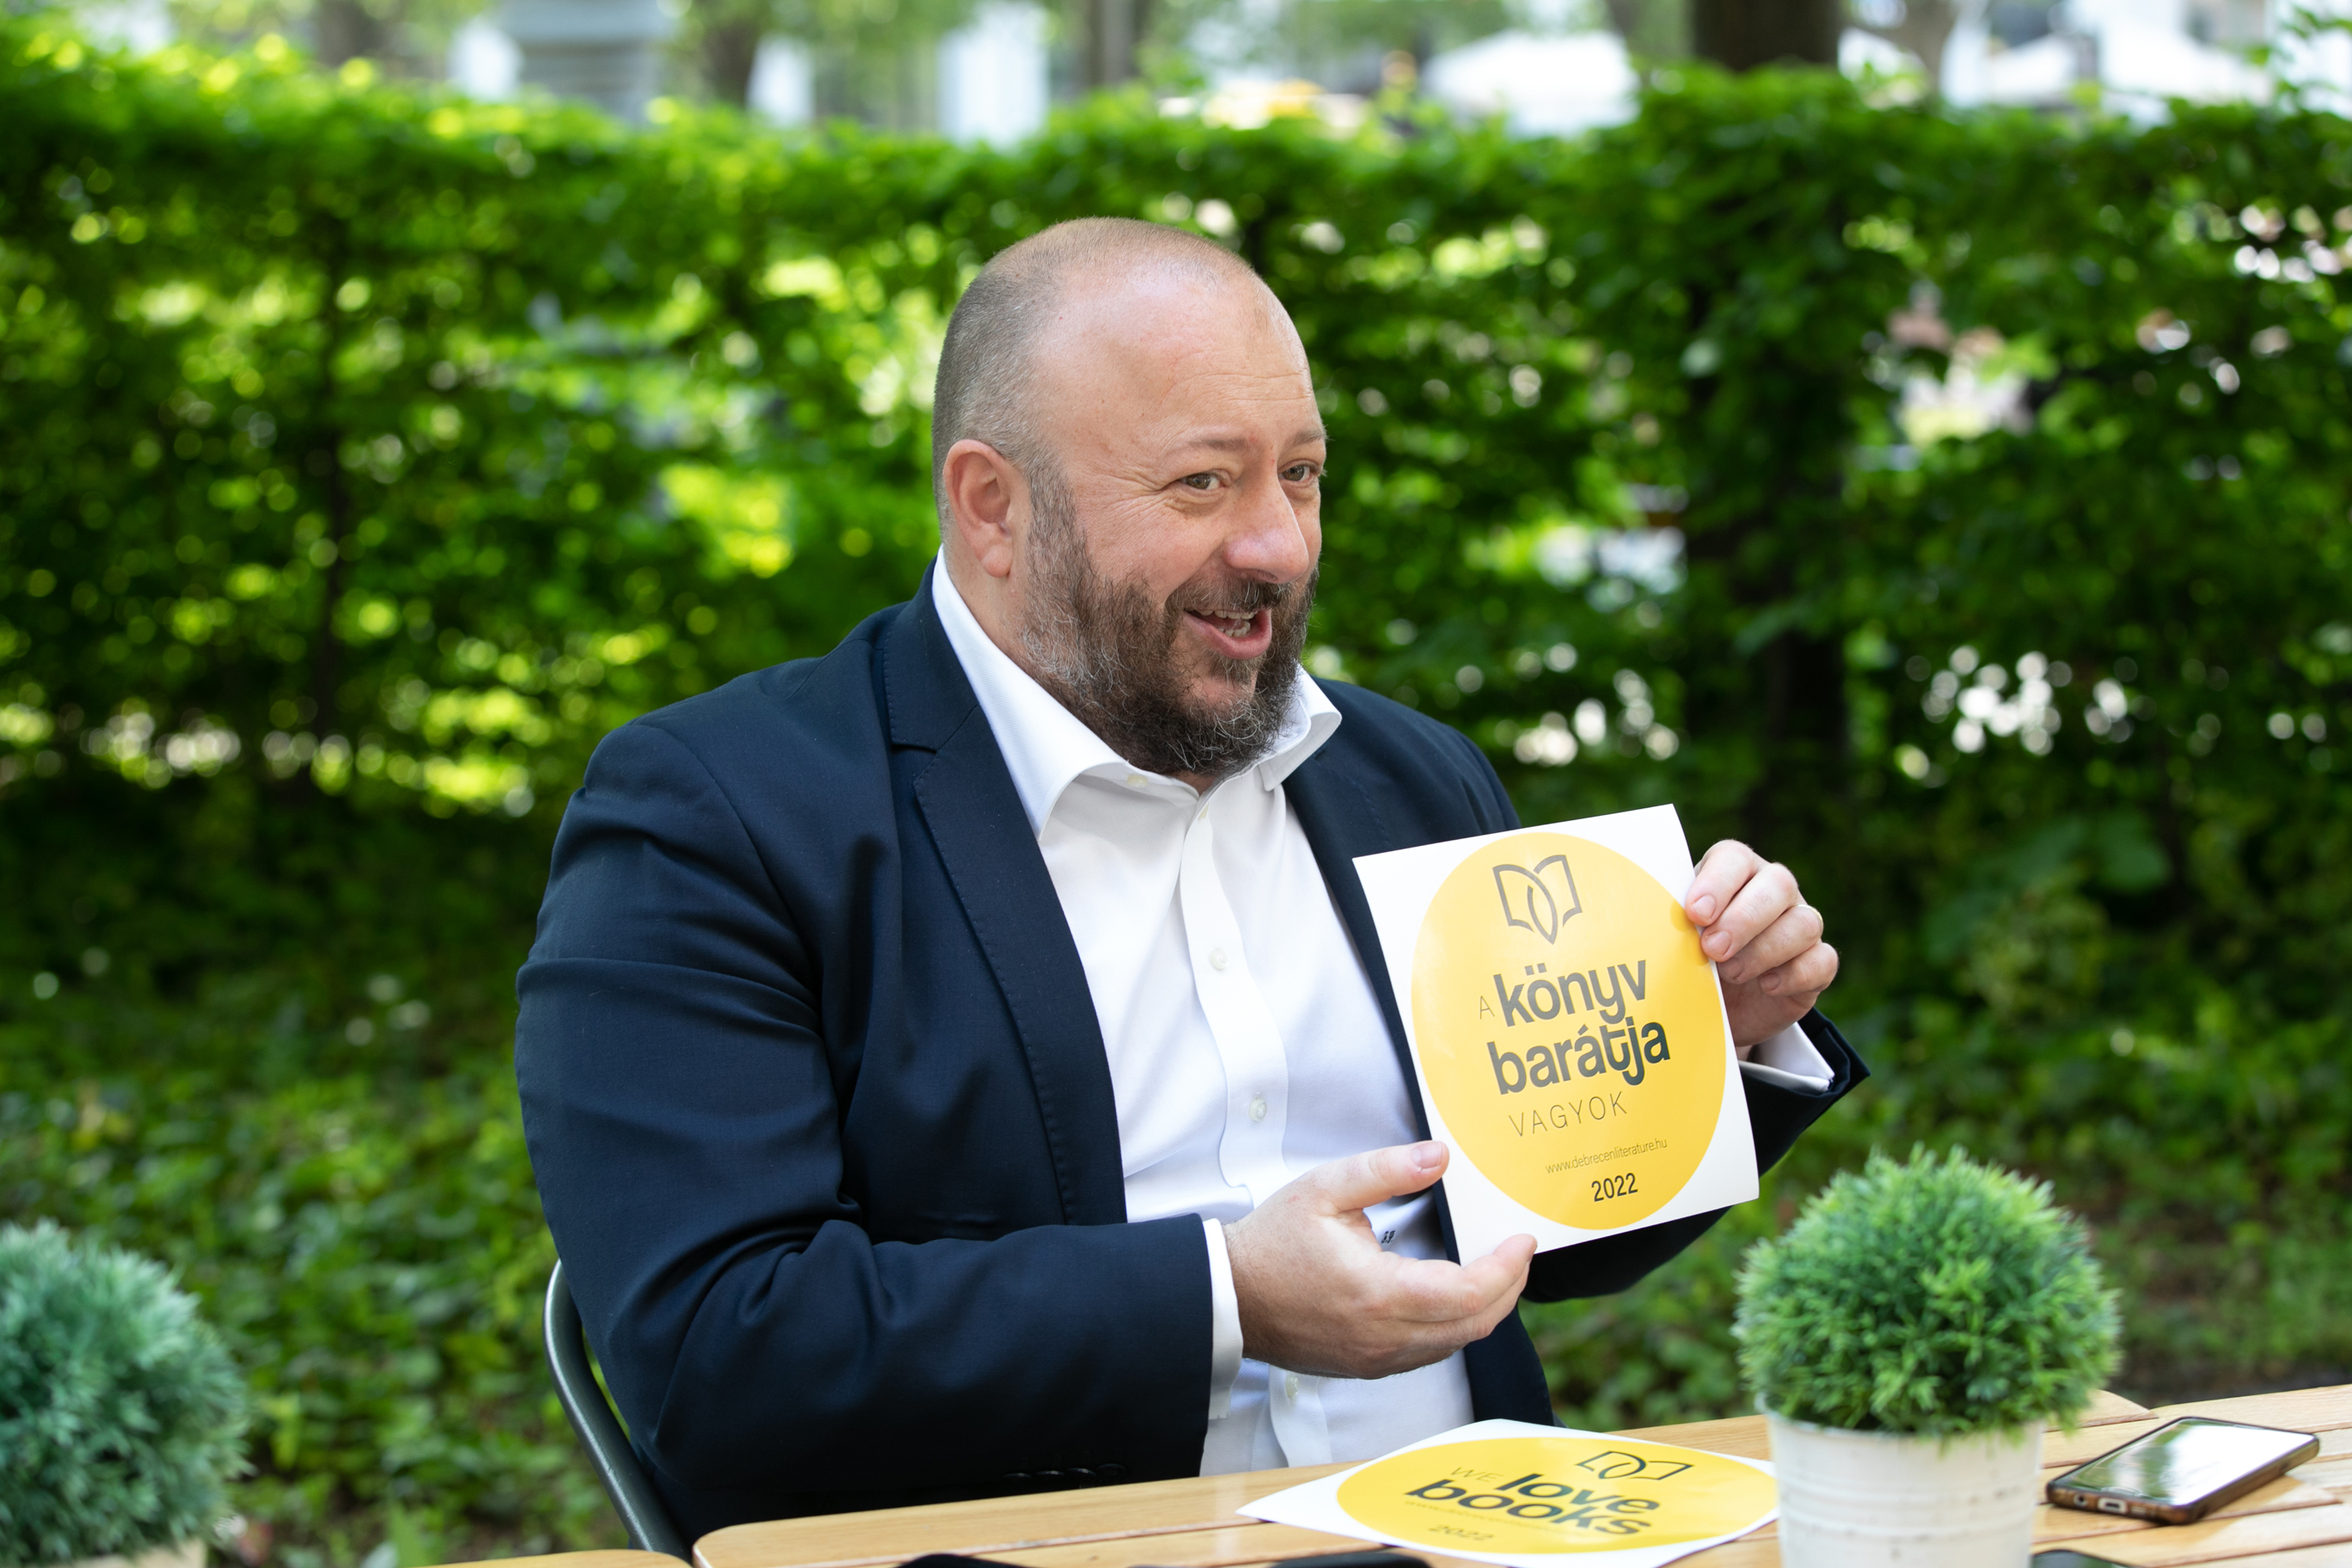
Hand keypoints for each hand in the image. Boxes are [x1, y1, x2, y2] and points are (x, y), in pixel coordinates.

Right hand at [1222, 1141, 1534, 1378]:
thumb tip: (1438, 1157)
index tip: (1521, 1240)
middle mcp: (1383, 1337)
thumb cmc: (1272, 1243)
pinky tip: (1456, 1298)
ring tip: (1496, 1272)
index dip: (1505, 1268)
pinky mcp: (1368, 1366)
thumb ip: (1385, 1170)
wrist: (1230, 1296)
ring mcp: (1377, 1359)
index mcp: (1378, 1293)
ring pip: (1456, 1344)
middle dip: (1508, 1288)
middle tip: (1519, 1254)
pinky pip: (1430, 1353)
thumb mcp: (1324, 1189)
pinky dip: (1455, 1327)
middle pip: (1474, 1325)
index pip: (1468, 1293)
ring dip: (1485, 1311)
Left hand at [1684, 840, 1838, 1049]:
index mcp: (1734, 872)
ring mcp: (1800, 924)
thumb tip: (1647, 928)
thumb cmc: (1691, 957)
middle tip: (1712, 949)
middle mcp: (1773, 891)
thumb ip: (1670, 926)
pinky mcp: (1816, 963)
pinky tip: (1768, 986)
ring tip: (1731, 973)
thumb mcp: (1675, 939)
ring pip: (1804, 923)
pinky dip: (1795, 974)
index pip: (1734, 858)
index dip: (1717, 883)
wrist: (1720, 1004)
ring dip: (1765, 949)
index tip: (1695, 914)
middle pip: (1777, 884)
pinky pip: (1821, 961)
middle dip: (1743, 918)